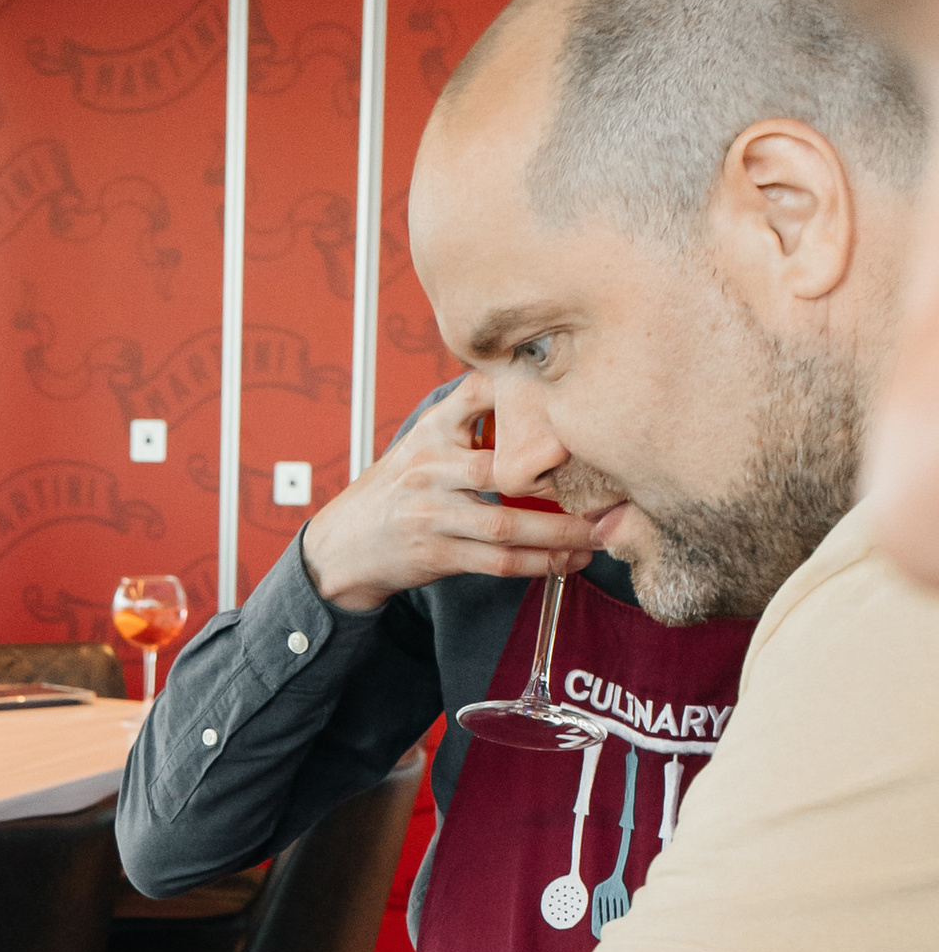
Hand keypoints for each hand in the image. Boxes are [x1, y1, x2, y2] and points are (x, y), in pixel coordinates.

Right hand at [300, 375, 606, 612]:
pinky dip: (537, 564)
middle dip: (558, 479)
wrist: (343, 546)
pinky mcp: (436, 555)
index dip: (518, 392)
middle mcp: (430, 471)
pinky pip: (496, 563)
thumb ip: (469, 418)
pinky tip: (567, 560)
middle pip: (503, 470)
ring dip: (559, 533)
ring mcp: (432, 516)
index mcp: (431, 433)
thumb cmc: (397, 490)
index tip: (567, 398)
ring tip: (598, 534)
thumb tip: (535, 388)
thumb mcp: (421, 442)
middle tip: (608, 483)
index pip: (475, 395)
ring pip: (506, 526)